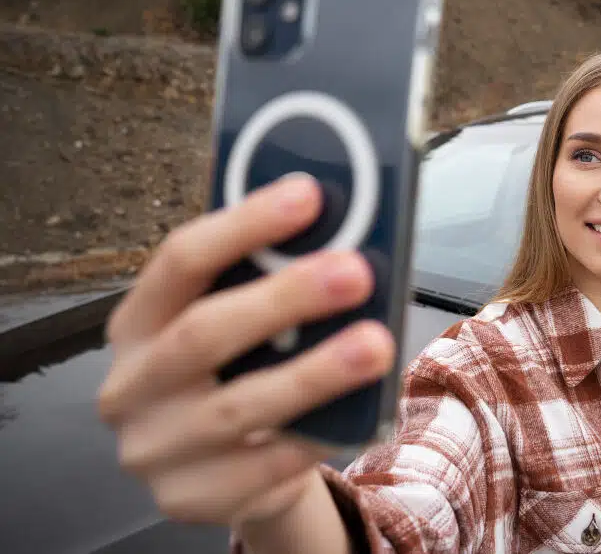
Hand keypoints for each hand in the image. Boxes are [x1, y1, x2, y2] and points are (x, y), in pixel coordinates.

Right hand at [97, 173, 394, 527]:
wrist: (224, 469)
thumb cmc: (238, 372)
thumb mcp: (234, 322)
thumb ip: (265, 283)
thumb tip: (344, 233)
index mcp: (137, 321)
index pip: (179, 260)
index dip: (244, 224)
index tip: (308, 194)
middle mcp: (132, 383)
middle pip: (204, 332)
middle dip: (285, 297)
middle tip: (355, 272)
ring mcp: (154, 448)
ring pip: (238, 406)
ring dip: (315, 371)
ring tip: (375, 343)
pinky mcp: (188, 498)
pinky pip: (263, 467)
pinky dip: (315, 435)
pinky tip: (358, 412)